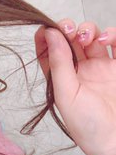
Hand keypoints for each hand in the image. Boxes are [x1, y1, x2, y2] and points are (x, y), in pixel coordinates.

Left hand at [34, 19, 115, 154]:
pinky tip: (107, 39)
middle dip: (69, 28)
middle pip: (71, 39)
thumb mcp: (66, 95)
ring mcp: (102, 67)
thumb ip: (59, 64)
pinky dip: (113, 34)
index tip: (45, 28)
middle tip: (69, 29)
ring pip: (93, 36)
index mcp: (62, 79)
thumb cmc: (89, 127)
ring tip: (88, 37)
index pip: (50, 51)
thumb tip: (49, 35)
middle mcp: (80, 71)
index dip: (46, 37)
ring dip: (89, 29)